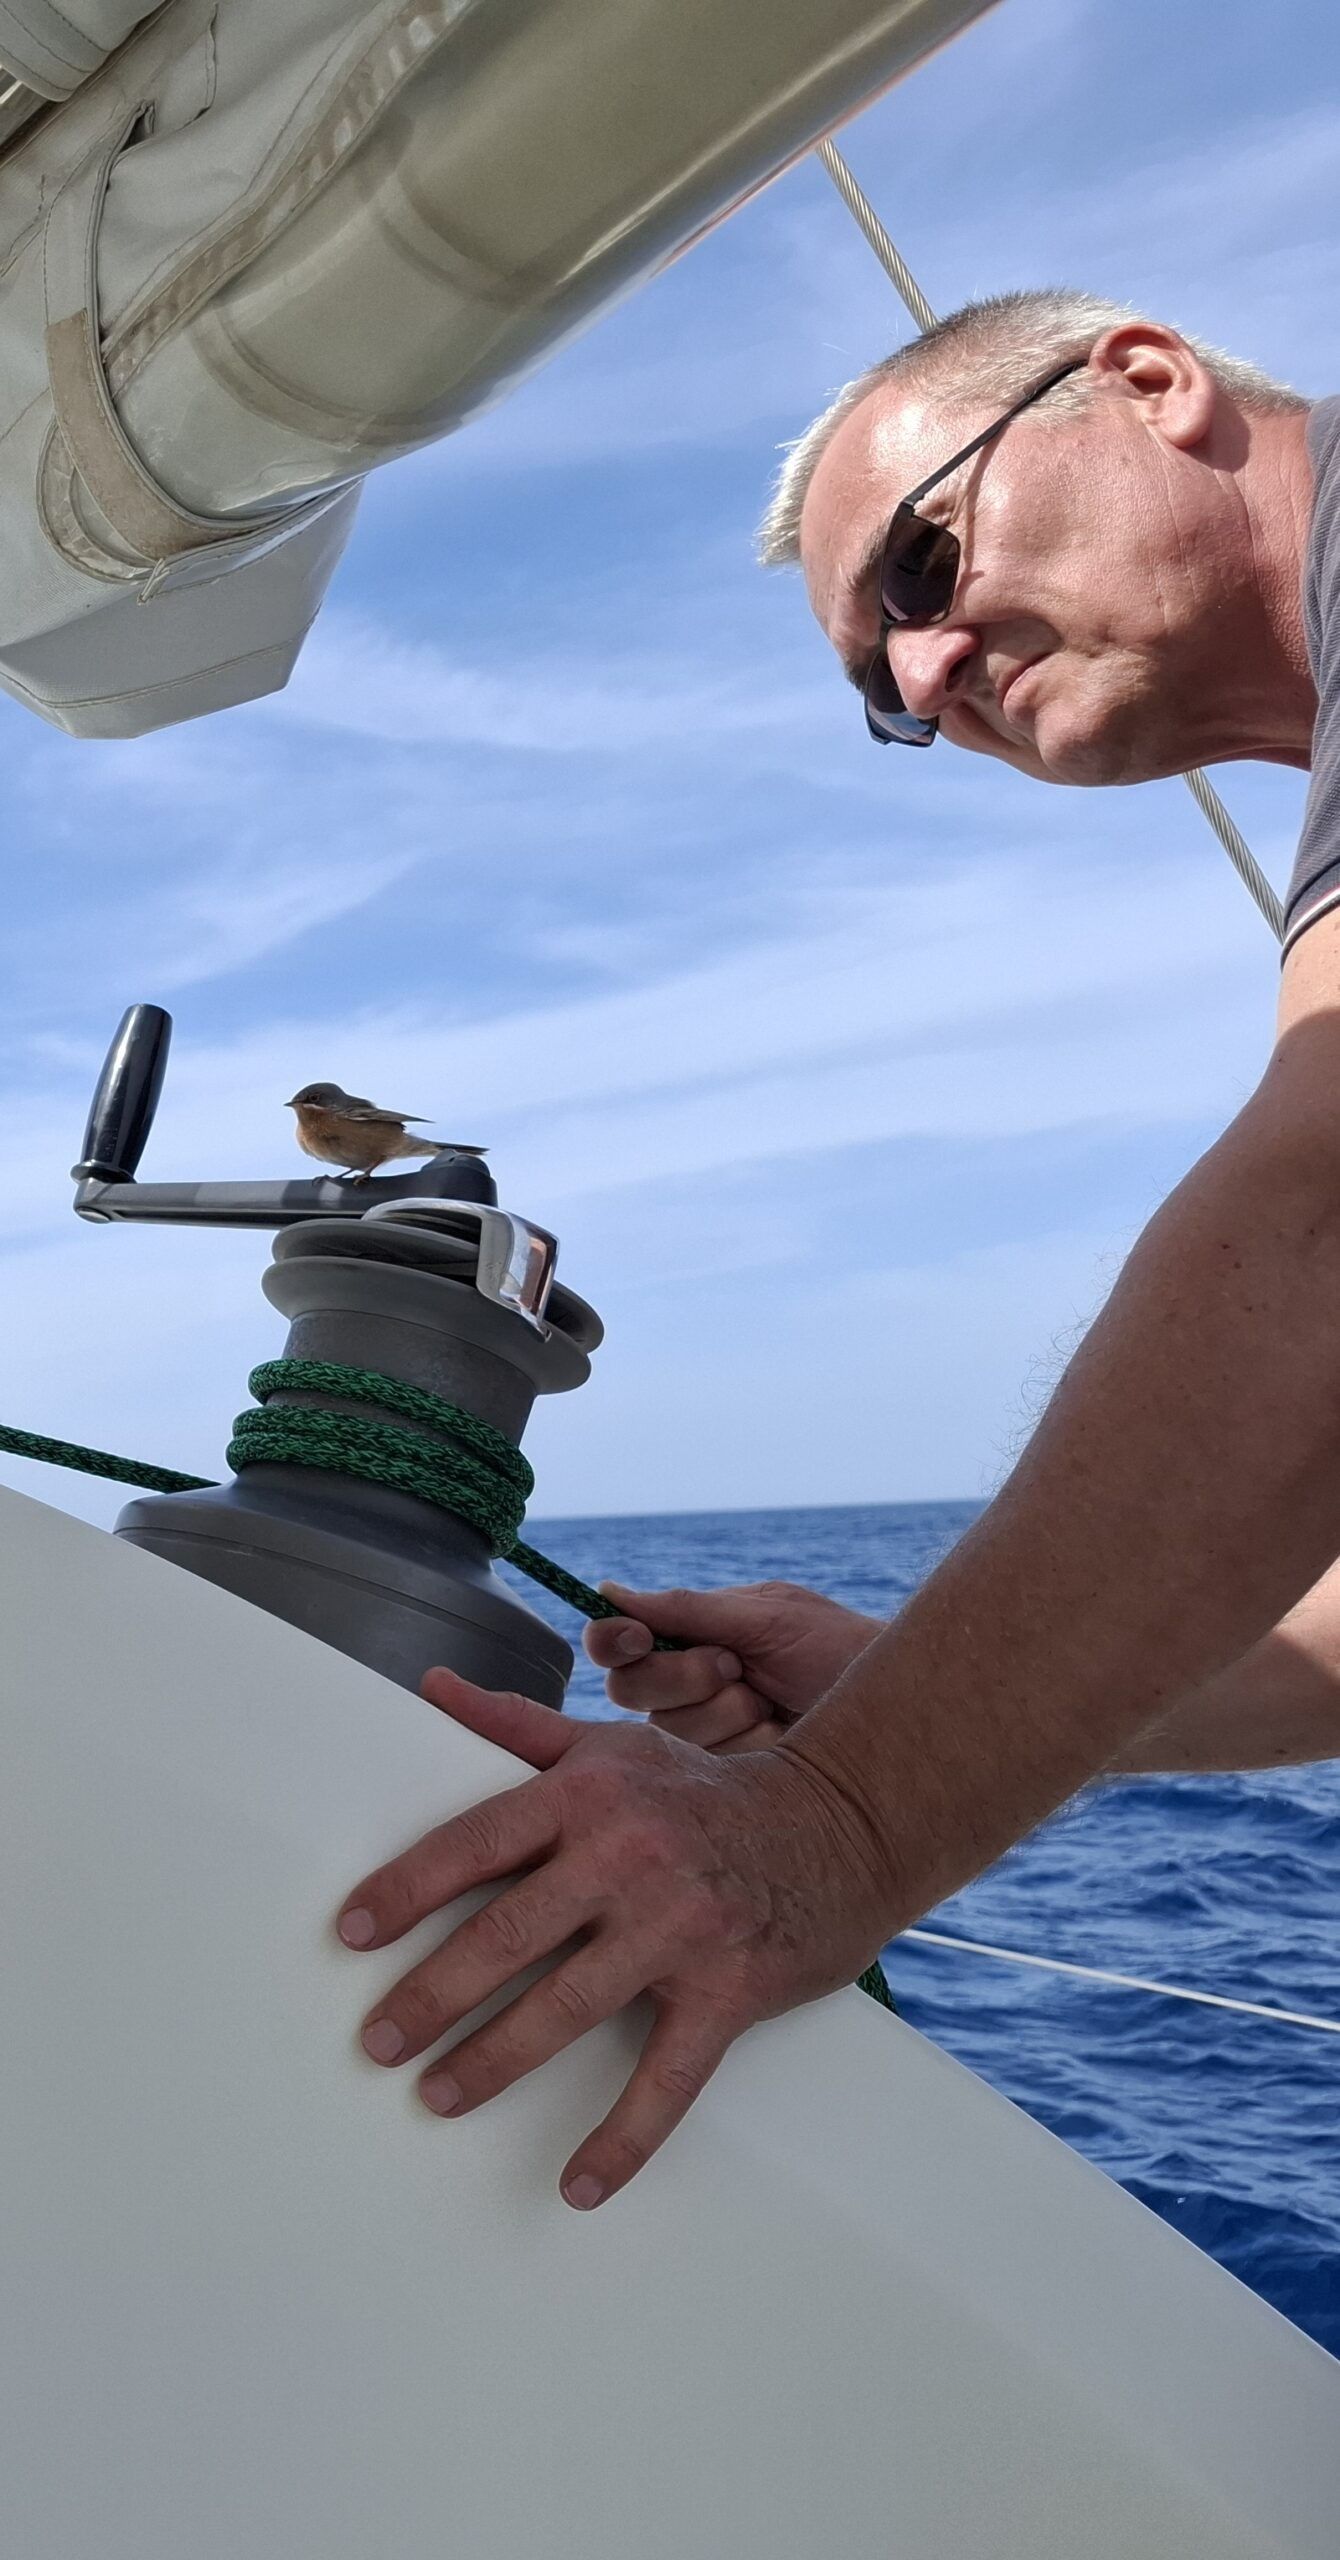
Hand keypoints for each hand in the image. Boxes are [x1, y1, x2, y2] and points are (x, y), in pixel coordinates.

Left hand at [338, 1668, 894, 2209]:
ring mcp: (680, 1925)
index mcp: (590, 1793)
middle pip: (509, 1933)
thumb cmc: (706, 1789)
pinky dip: (623, 2139)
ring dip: (496, 2059)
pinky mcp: (729, 1988)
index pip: (477, 1842)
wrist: (841, 1821)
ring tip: (439, 2096)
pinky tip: (578, 2186)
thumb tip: (429, 1689)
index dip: (407, 1890)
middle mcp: (629, 1855)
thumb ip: (516, 1727)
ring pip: (569, 2007)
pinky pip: (668, 2078)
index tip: (350, 1933)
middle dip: (433, 1994)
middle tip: (378, 2041)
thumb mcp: (613, 1744)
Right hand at [584, 1579, 881, 1750]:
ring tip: (770, 1700)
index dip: (614, 1641)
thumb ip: (690, 1610)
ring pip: (668, 1731)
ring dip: (725, 1711)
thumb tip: (609, 1592)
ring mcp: (705, 1735)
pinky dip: (746, 1745)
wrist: (896, 1712)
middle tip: (736, 1666)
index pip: (621, 1642)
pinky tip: (779, 1736)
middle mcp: (687, 1687)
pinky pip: (704, 1766)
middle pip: (630, 1690)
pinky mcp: (725, 1778)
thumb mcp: (767, 1618)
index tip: (637, 1638)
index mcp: (692, 1637)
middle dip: (685, 1676)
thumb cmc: (837, 1648)